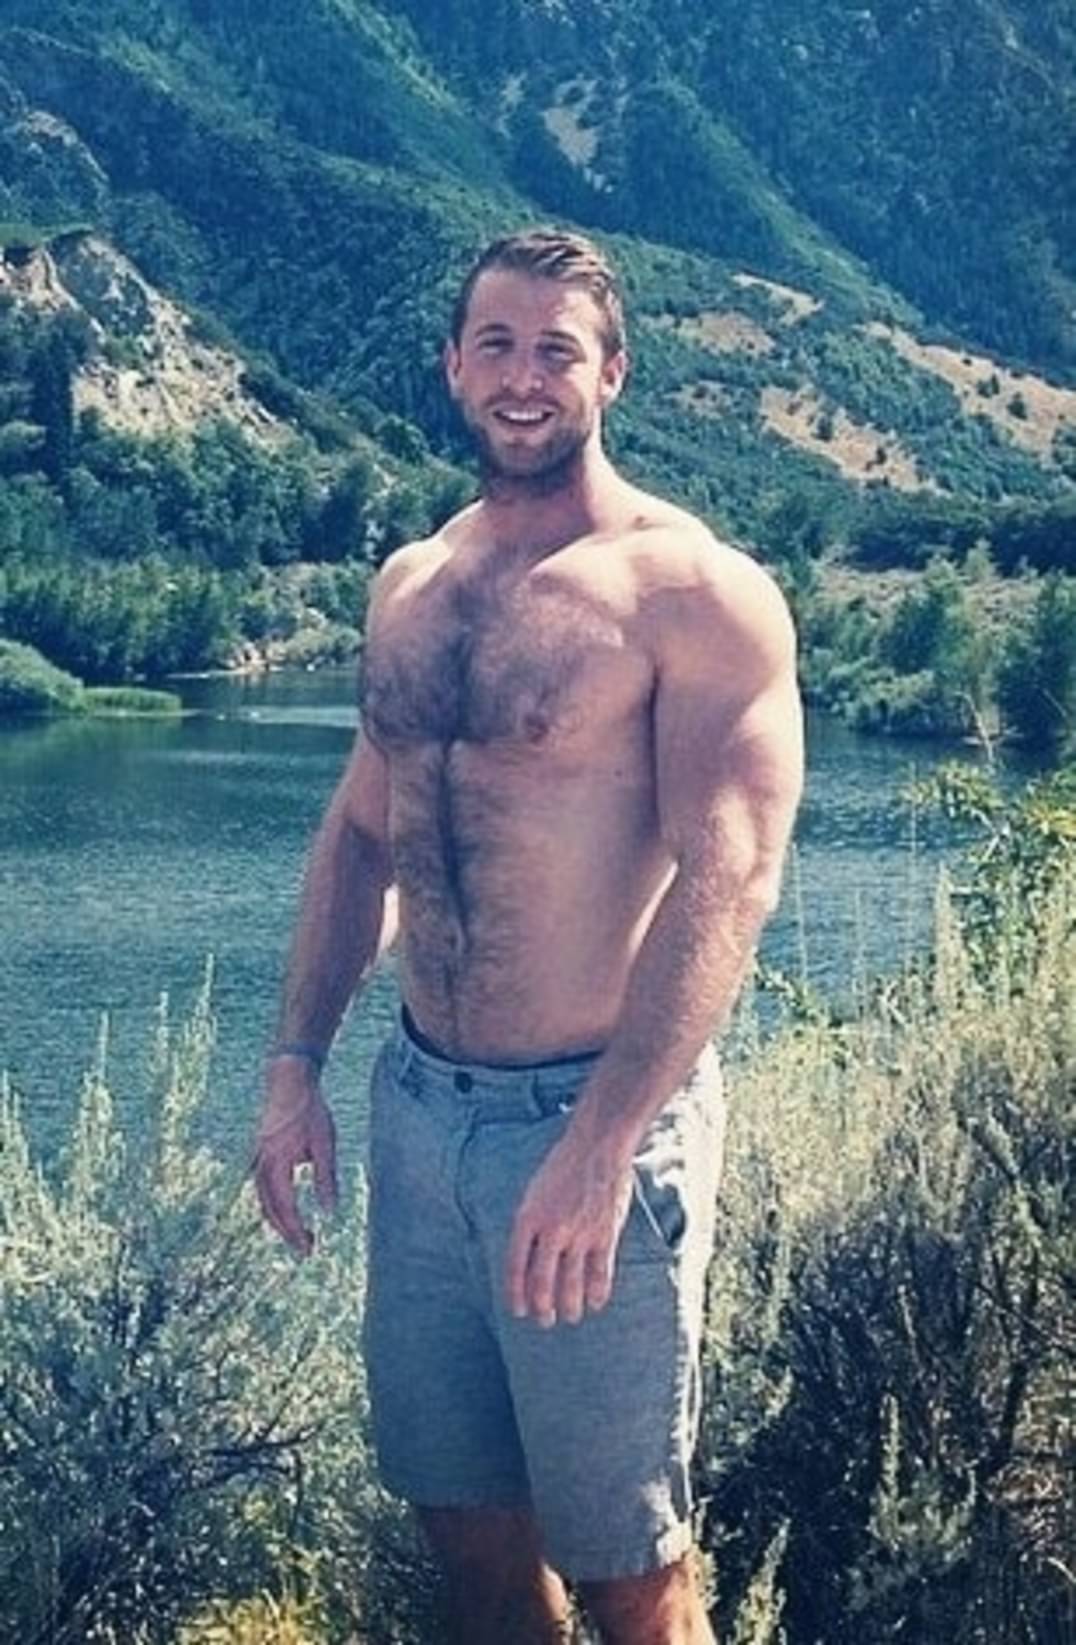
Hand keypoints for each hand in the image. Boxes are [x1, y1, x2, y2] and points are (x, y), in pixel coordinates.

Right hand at [253, 1058, 337, 1256]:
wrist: (288, 1080)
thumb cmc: (309, 1109)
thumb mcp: (324, 1142)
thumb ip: (325, 1177)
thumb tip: (329, 1212)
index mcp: (277, 1162)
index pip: (285, 1207)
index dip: (296, 1231)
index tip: (308, 1248)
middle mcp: (262, 1165)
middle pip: (270, 1209)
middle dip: (286, 1232)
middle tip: (306, 1251)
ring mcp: (258, 1159)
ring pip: (264, 1201)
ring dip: (279, 1221)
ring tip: (298, 1236)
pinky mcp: (261, 1155)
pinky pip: (263, 1189)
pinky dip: (273, 1205)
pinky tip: (287, 1211)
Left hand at [505, 1133, 632, 1327]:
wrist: (597, 1144)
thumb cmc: (563, 1165)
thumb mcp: (535, 1192)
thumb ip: (532, 1225)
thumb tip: (530, 1260)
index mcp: (527, 1217)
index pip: (515, 1268)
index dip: (515, 1294)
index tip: (518, 1311)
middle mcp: (551, 1229)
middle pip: (542, 1283)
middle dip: (542, 1309)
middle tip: (544, 1321)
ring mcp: (580, 1233)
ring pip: (571, 1285)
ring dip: (569, 1307)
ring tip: (570, 1316)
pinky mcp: (605, 1234)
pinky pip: (600, 1273)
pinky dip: (597, 1293)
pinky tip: (595, 1303)